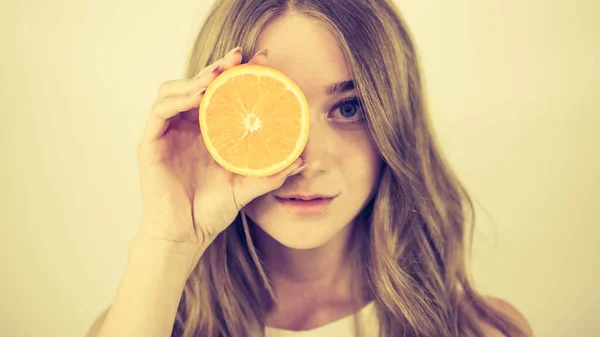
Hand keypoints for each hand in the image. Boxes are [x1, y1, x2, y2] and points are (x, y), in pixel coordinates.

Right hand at [135, 47, 304, 254]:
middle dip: (218, 67)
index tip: (264, 61)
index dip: (239, 75)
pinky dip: (178, 98)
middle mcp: (188, 127)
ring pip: (175, 90)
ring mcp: (168, 133)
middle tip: (239, 56)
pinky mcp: (151, 142)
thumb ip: (269, 173)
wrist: (185, 235)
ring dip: (196, 78)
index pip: (223, 94)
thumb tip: (301, 160)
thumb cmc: (212, 211)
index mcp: (209, 132)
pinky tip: (198, 96)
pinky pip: (161, 111)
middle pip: (199, 85)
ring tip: (218, 74)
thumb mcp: (246, 188)